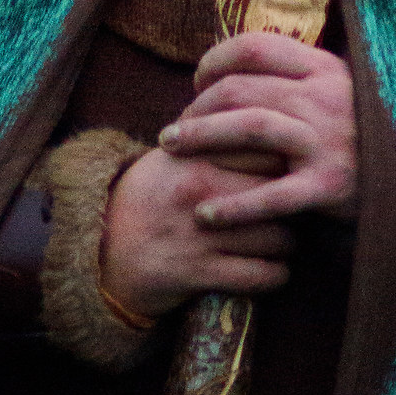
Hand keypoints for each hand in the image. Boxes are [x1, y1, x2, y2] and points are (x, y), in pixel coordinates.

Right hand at [100, 148, 294, 322]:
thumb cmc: (146, 197)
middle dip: (294, 204)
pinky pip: (262, 275)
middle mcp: (198, 190)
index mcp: (194, 155)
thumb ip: (214, 138)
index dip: (287, 160)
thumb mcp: (171, 157)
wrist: (101, 250)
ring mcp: (199, 233)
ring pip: (279, 237)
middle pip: (279, 191)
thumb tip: (266, 118)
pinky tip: (271, 270)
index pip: (263, 147)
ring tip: (281, 242)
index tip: (293, 170)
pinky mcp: (199, 273)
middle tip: (295, 209)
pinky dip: (275, 275)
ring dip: (287, 244)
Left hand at [160, 33, 358, 229]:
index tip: (199, 82)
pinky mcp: (330, 187)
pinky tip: (206, 215)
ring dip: (200, 138)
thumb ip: (302, 76)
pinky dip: (233, 206)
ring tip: (172, 151)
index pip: (255, 47)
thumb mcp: (346, 90)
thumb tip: (243, 65)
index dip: (215, 61)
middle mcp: (325, 99)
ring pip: (248, 128)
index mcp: (326, 69)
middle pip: (240, 88)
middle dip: (196, 107)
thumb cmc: (372, 134)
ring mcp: (328, 142)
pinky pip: (271, 196)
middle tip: (175, 129)